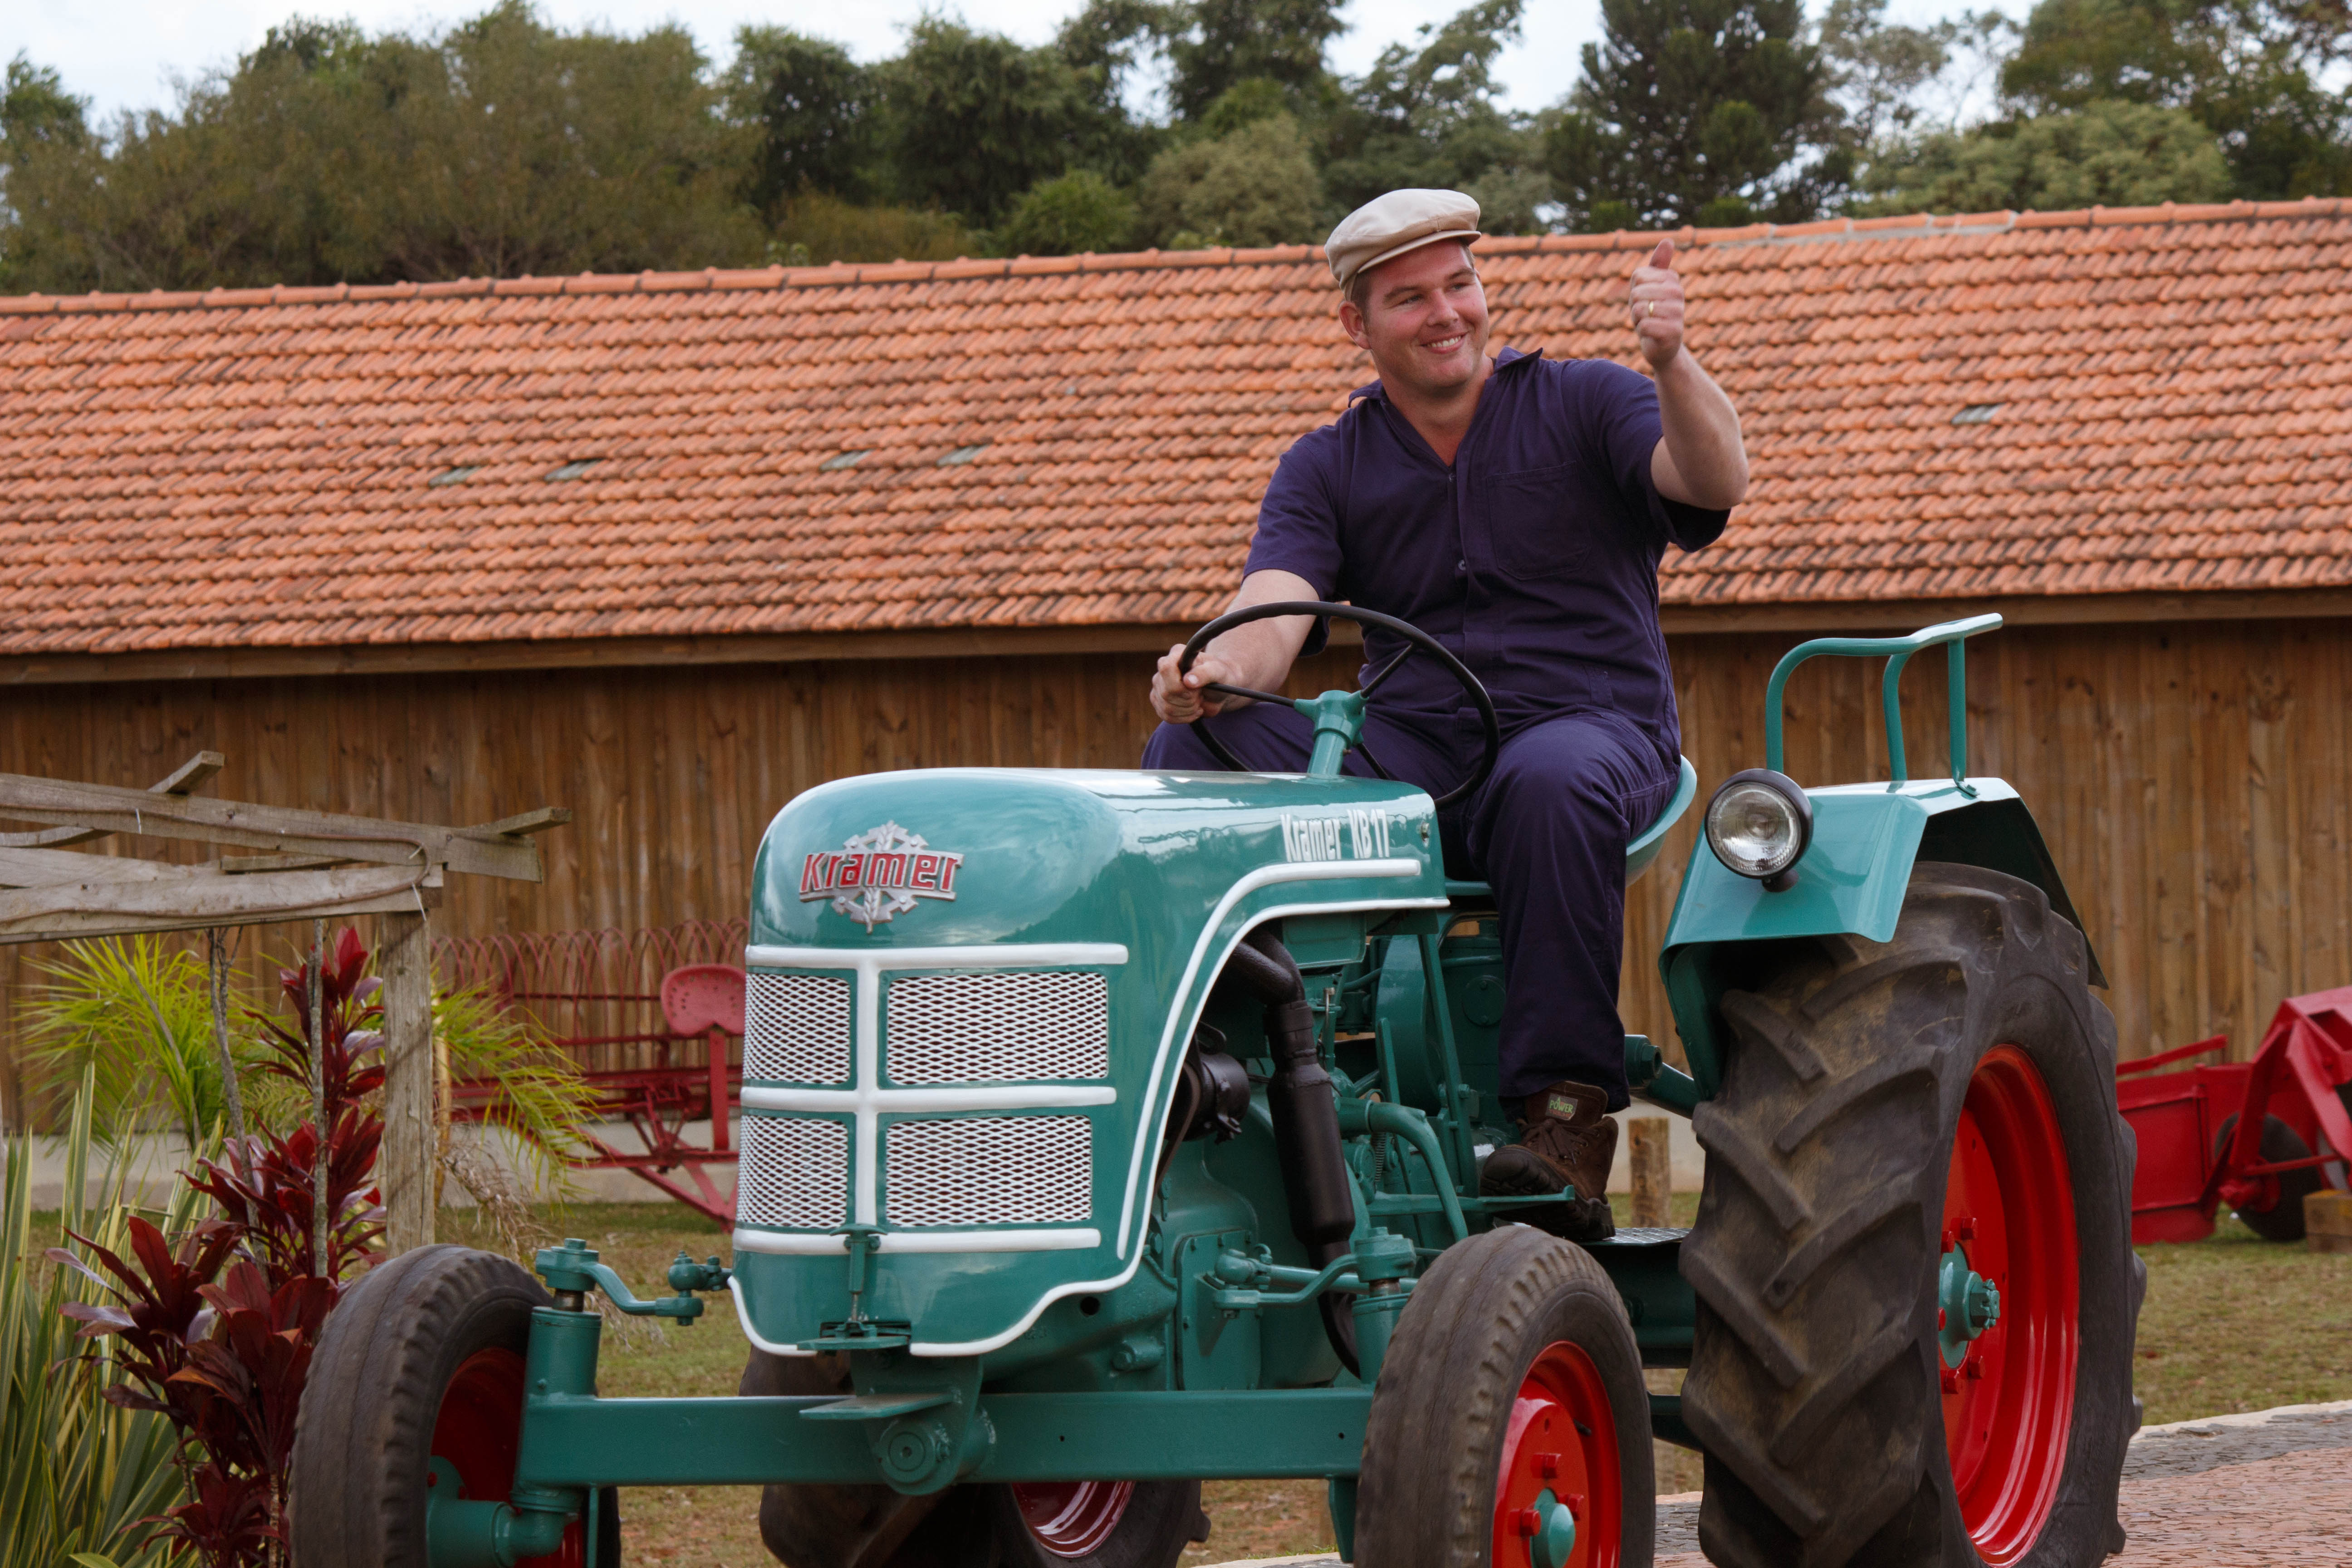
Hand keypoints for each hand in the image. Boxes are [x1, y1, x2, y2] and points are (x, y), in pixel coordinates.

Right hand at [1151, 644, 1239, 723]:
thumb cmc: (1220, 676)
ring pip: (1166, 708)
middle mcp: (1164, 670)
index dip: (1179, 683)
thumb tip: (1188, 681)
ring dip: (1188, 710)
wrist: (1219, 691)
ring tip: (1198, 701)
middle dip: (1189, 700)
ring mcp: (1159, 686)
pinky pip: (1166, 717)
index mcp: (1177, 655)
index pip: (1166, 668)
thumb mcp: (1218, 672)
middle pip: (1166, 692)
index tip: (1195, 689)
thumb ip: (1205, 673)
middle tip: (1200, 694)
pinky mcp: (1159, 702)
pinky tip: (1193, 711)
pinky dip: (1184, 718)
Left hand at [1629, 238, 1684, 369]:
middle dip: (1635, 306)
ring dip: (1638, 320)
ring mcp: (1677, 312)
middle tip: (1646, 314)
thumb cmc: (1653, 314)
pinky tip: (1652, 335)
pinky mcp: (1674, 331)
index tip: (1645, 300)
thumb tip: (1668, 240)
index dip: (1635, 291)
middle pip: (1637, 292)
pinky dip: (1642, 332)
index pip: (1637, 277)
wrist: (1663, 346)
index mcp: (1671, 279)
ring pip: (1639, 309)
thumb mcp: (1651, 287)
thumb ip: (1657, 264)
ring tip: (1649, 323)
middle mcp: (1677, 292)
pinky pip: (1644, 326)